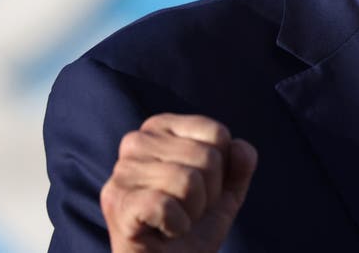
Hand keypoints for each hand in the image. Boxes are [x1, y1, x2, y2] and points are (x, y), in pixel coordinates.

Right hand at [100, 114, 257, 252]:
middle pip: (206, 157)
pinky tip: (165, 231)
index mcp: (161, 127)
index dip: (222, 170)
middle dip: (209, 194)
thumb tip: (239, 147)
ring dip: (193, 212)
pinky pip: (166, 205)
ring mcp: (122, 172)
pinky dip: (177, 226)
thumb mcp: (227, 190)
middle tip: (188, 210)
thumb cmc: (194, 224)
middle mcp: (136, 141)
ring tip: (176, 221)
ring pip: (188, 181)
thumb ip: (240, 163)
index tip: (202, 189)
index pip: (217, 134)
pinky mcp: (117, 203)